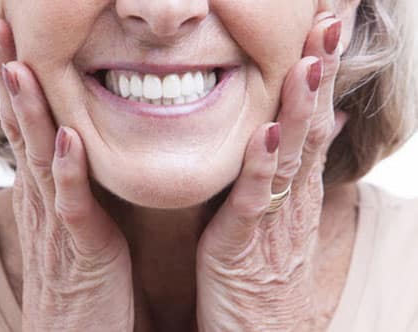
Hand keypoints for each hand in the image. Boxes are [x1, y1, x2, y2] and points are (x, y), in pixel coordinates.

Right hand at [0, 16, 133, 331]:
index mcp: (44, 187)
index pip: (24, 121)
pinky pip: (72, 205)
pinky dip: (68, 172)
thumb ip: (72, 181)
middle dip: (9, 73)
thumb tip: (72, 142)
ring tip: (20, 64)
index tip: (11, 33)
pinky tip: (66, 138)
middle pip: (20, 126)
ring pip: (38, 157)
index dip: (16, 76)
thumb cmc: (79, 274)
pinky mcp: (80, 249)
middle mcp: (42, 197)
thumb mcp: (72, 217)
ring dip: (28, 110)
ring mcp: (57, 222)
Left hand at [196, 12, 347, 331]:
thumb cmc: (266, 265)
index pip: (314, 116)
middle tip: (332, 20)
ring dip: (301, 107)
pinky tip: (268, 132)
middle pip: (311, 125)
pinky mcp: (245, 242)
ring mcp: (273, 217)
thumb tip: (323, 124)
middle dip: (320, 72)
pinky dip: (263, 166)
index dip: (322, 70)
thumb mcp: (287, 209)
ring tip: (310, 62)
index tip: (329, 25)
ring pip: (291, 155)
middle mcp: (293, 195)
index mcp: (297, 184)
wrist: (263, 329)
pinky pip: (255, 200)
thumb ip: (299, 166)